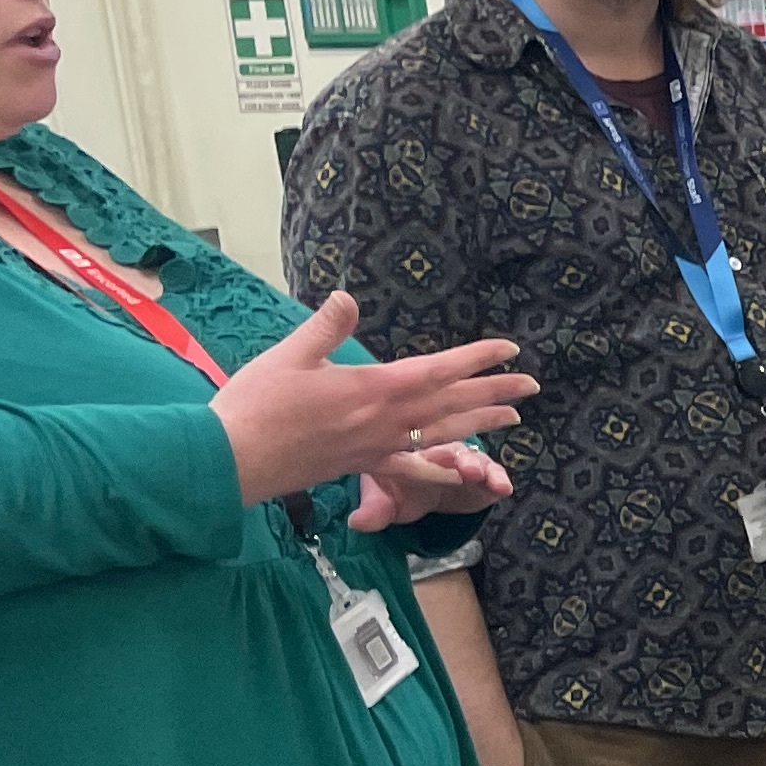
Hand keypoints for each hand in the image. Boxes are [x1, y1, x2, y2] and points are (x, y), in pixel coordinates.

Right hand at [215, 295, 533, 508]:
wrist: (233, 458)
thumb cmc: (258, 403)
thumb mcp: (290, 355)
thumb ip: (325, 326)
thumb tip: (348, 297)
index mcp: (374, 387)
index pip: (440, 369)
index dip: (478, 359)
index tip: (510, 350)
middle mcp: (386, 419)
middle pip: (453, 403)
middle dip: (495, 391)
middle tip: (532, 384)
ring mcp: (378, 446)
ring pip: (443, 434)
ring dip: (481, 424)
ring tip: (514, 417)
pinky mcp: (363, 465)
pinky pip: (413, 468)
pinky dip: (442, 468)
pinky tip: (462, 469)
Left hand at [353, 442, 513, 530]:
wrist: (421, 488)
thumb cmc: (399, 487)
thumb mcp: (383, 500)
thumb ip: (373, 510)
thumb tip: (357, 522)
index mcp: (413, 450)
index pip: (420, 446)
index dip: (429, 454)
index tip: (435, 458)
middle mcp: (443, 449)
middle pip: (453, 448)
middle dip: (460, 457)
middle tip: (464, 468)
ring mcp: (467, 459)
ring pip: (476, 458)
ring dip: (481, 466)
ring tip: (483, 477)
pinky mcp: (486, 475)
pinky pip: (495, 473)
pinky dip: (500, 479)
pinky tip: (504, 489)